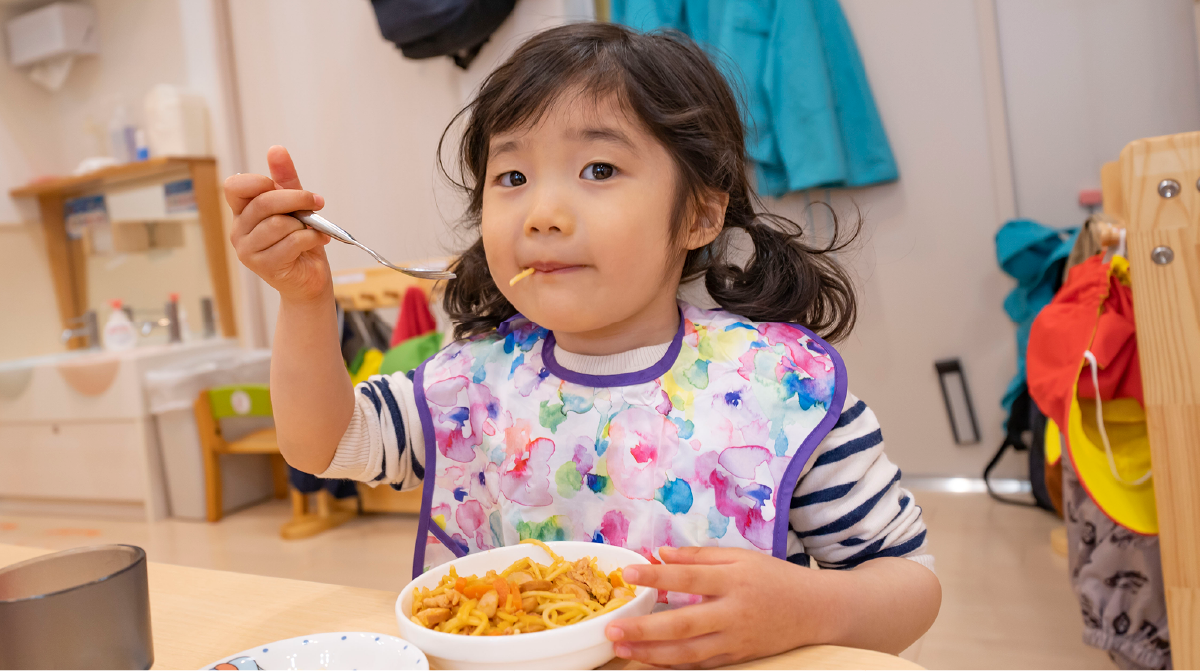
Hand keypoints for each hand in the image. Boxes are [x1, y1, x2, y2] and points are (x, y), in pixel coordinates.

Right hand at [225, 145, 332, 302]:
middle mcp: (239, 231)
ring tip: (314, 229)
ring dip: (304, 224)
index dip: (258, 181)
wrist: (309, 279)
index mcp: (242, 213)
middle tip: (317, 201)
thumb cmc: (300, 242)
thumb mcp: (295, 206)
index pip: (234, 186)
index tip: (279, 185)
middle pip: (263, 203)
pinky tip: (318, 240)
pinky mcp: (265, 267)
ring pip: (278, 224)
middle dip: (296, 198)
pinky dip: (311, 237)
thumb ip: (285, 180)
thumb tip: (276, 149)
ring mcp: (248, 251)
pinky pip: (291, 242)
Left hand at [605, 547, 834, 668]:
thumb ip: (698, 556)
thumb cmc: (774, 577)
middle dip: (644, 629)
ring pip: (688, 654)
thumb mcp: (740, 556)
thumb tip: (660, 553)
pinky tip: (649, 661)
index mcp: (733, 580)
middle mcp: (733, 613)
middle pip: (682, 624)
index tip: (628, 573)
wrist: (815, 610)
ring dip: (651, 653)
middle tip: (612, 629)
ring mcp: (735, 640)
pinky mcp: (738, 658)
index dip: (656, 577)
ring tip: (622, 649)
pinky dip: (673, 666)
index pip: (688, 579)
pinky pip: (700, 666)